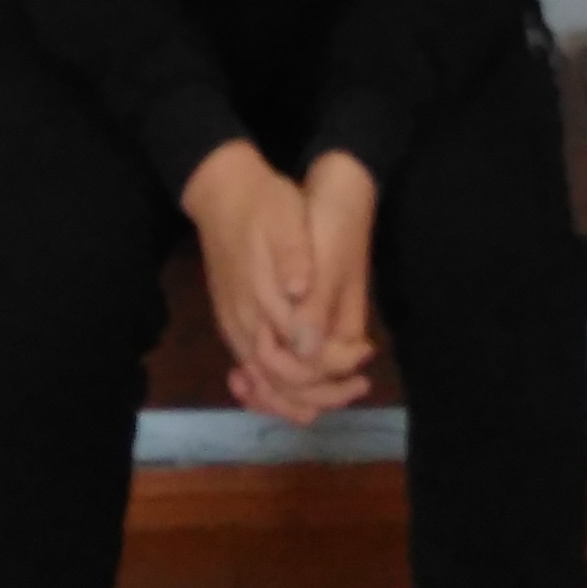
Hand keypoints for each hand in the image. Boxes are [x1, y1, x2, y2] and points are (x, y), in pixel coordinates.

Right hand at [182, 141, 371, 425]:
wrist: (219, 191)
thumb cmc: (263, 202)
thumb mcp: (285, 219)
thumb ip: (293, 264)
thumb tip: (304, 312)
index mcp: (262, 299)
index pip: (297, 358)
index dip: (334, 365)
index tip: (366, 354)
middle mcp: (244, 321)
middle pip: (279, 381)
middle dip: (321, 392)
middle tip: (361, 383)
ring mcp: (233, 323)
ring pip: (261, 381)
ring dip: (298, 396)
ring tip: (337, 394)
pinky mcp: (230, 320)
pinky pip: (248, 369)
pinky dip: (272, 388)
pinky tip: (297, 386)